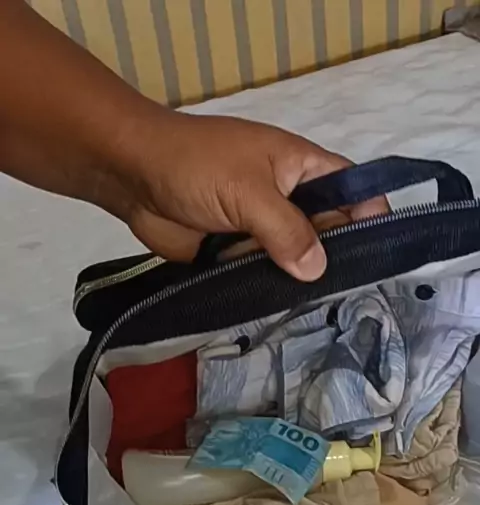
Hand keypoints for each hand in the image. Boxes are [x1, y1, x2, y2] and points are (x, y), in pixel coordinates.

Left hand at [0, 1, 387, 282]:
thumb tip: (318, 270)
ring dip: (302, 281)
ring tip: (323, 314)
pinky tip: (286, 314)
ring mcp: (262, 227)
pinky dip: (271, 289)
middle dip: (336, 258)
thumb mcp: (249, 192)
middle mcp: (288, 198)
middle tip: (350, 299)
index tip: (380, 255)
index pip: (351, 189)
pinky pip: (264, 273)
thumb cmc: (195, 166)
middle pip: (327, 230)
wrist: (132, 176)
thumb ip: (287, 229)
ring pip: (295, 258)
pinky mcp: (236, 253)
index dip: (369, 215)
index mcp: (301, 168)